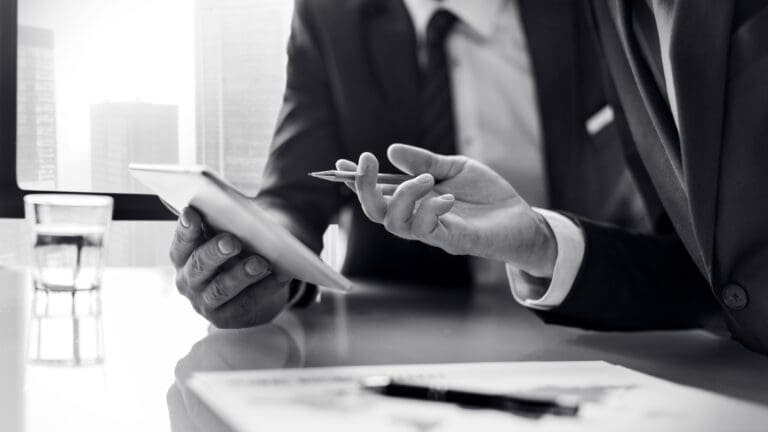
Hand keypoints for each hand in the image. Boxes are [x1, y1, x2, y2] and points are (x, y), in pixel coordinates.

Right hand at [169, 207, 291, 327]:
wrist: (253, 289)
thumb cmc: (238, 253)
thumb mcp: (231, 237)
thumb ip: (230, 226)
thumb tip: (251, 218)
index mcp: (184, 256)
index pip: (182, 242)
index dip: (185, 229)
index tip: (192, 213)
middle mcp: (188, 280)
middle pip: (199, 265)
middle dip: (215, 252)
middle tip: (232, 241)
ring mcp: (204, 302)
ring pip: (221, 288)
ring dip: (240, 274)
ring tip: (259, 262)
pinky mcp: (224, 318)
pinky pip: (245, 303)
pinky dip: (264, 288)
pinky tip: (280, 275)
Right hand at [338, 144, 557, 277]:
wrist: (521, 218)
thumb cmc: (486, 195)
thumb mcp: (455, 168)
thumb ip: (425, 161)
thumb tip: (391, 150)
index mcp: (415, 199)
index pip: (377, 192)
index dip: (357, 180)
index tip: (341, 162)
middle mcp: (417, 217)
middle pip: (375, 212)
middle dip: (364, 188)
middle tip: (366, 163)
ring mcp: (433, 232)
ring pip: (395, 223)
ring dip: (403, 196)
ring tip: (425, 179)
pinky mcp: (452, 241)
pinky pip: (428, 231)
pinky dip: (430, 210)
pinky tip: (447, 197)